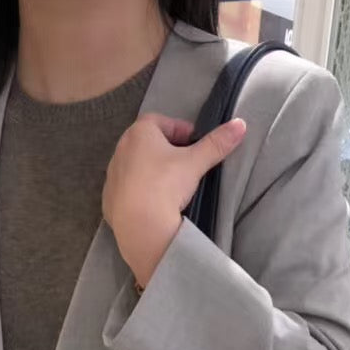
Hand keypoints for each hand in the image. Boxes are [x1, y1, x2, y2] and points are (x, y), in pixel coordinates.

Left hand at [103, 114, 246, 289]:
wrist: (140, 227)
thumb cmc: (166, 185)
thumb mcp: (196, 162)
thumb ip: (217, 143)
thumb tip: (241, 124)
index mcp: (139, 132)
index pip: (163, 122)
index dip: (182, 131)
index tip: (195, 144)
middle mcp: (120, 150)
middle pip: (148, 144)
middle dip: (166, 150)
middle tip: (185, 166)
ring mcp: (112, 176)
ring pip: (135, 167)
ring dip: (151, 171)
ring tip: (169, 187)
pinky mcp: (108, 201)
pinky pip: (126, 190)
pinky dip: (139, 192)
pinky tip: (152, 204)